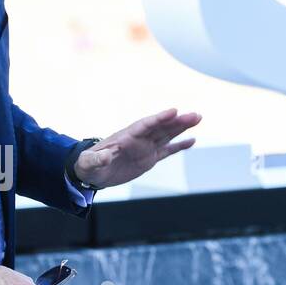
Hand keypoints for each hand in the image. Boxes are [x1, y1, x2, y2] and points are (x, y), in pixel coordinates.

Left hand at [73, 108, 201, 188]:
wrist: (92, 173)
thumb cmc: (88, 166)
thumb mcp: (89, 163)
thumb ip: (97, 159)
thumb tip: (106, 156)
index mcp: (125, 137)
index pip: (145, 125)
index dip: (159, 118)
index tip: (174, 111)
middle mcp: (138, 139)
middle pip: (161, 127)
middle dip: (177, 121)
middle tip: (194, 115)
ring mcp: (145, 147)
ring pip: (167, 135)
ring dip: (182, 127)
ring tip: (197, 118)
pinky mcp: (149, 158)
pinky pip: (167, 150)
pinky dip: (179, 146)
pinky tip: (192, 140)